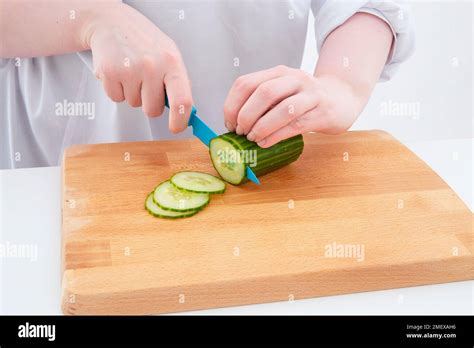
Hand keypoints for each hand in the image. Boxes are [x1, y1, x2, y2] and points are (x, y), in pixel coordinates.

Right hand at [82, 3, 192, 132]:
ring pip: (134, 104)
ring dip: (132, 93)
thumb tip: (186, 114)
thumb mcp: (169, 56)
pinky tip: (118, 71)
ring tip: (131, 70)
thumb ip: (178, 84)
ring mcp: (130, 69)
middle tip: (146, 82)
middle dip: (149, 102)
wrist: (112, 23)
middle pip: (153, 110)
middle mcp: (152, 65)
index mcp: (172, 62)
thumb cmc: (145, 42)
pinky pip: (116, 98)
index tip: (176, 127)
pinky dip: (116, 89)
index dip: (180, 120)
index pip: (182, 101)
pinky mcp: (109, 72)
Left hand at [223, 65, 365, 147]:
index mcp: (278, 72)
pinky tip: (266, 143)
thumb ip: (261, 101)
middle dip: (246, 116)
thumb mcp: (282, 91)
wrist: (342, 97)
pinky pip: (296, 125)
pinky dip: (277, 136)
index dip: (232, 105)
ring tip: (253, 139)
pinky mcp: (323, 112)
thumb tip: (234, 124)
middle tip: (241, 133)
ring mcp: (311, 94)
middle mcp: (294, 78)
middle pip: (263, 93)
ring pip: (282, 109)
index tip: (229, 124)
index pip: (246, 83)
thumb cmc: (304, 99)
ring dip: (262, 127)